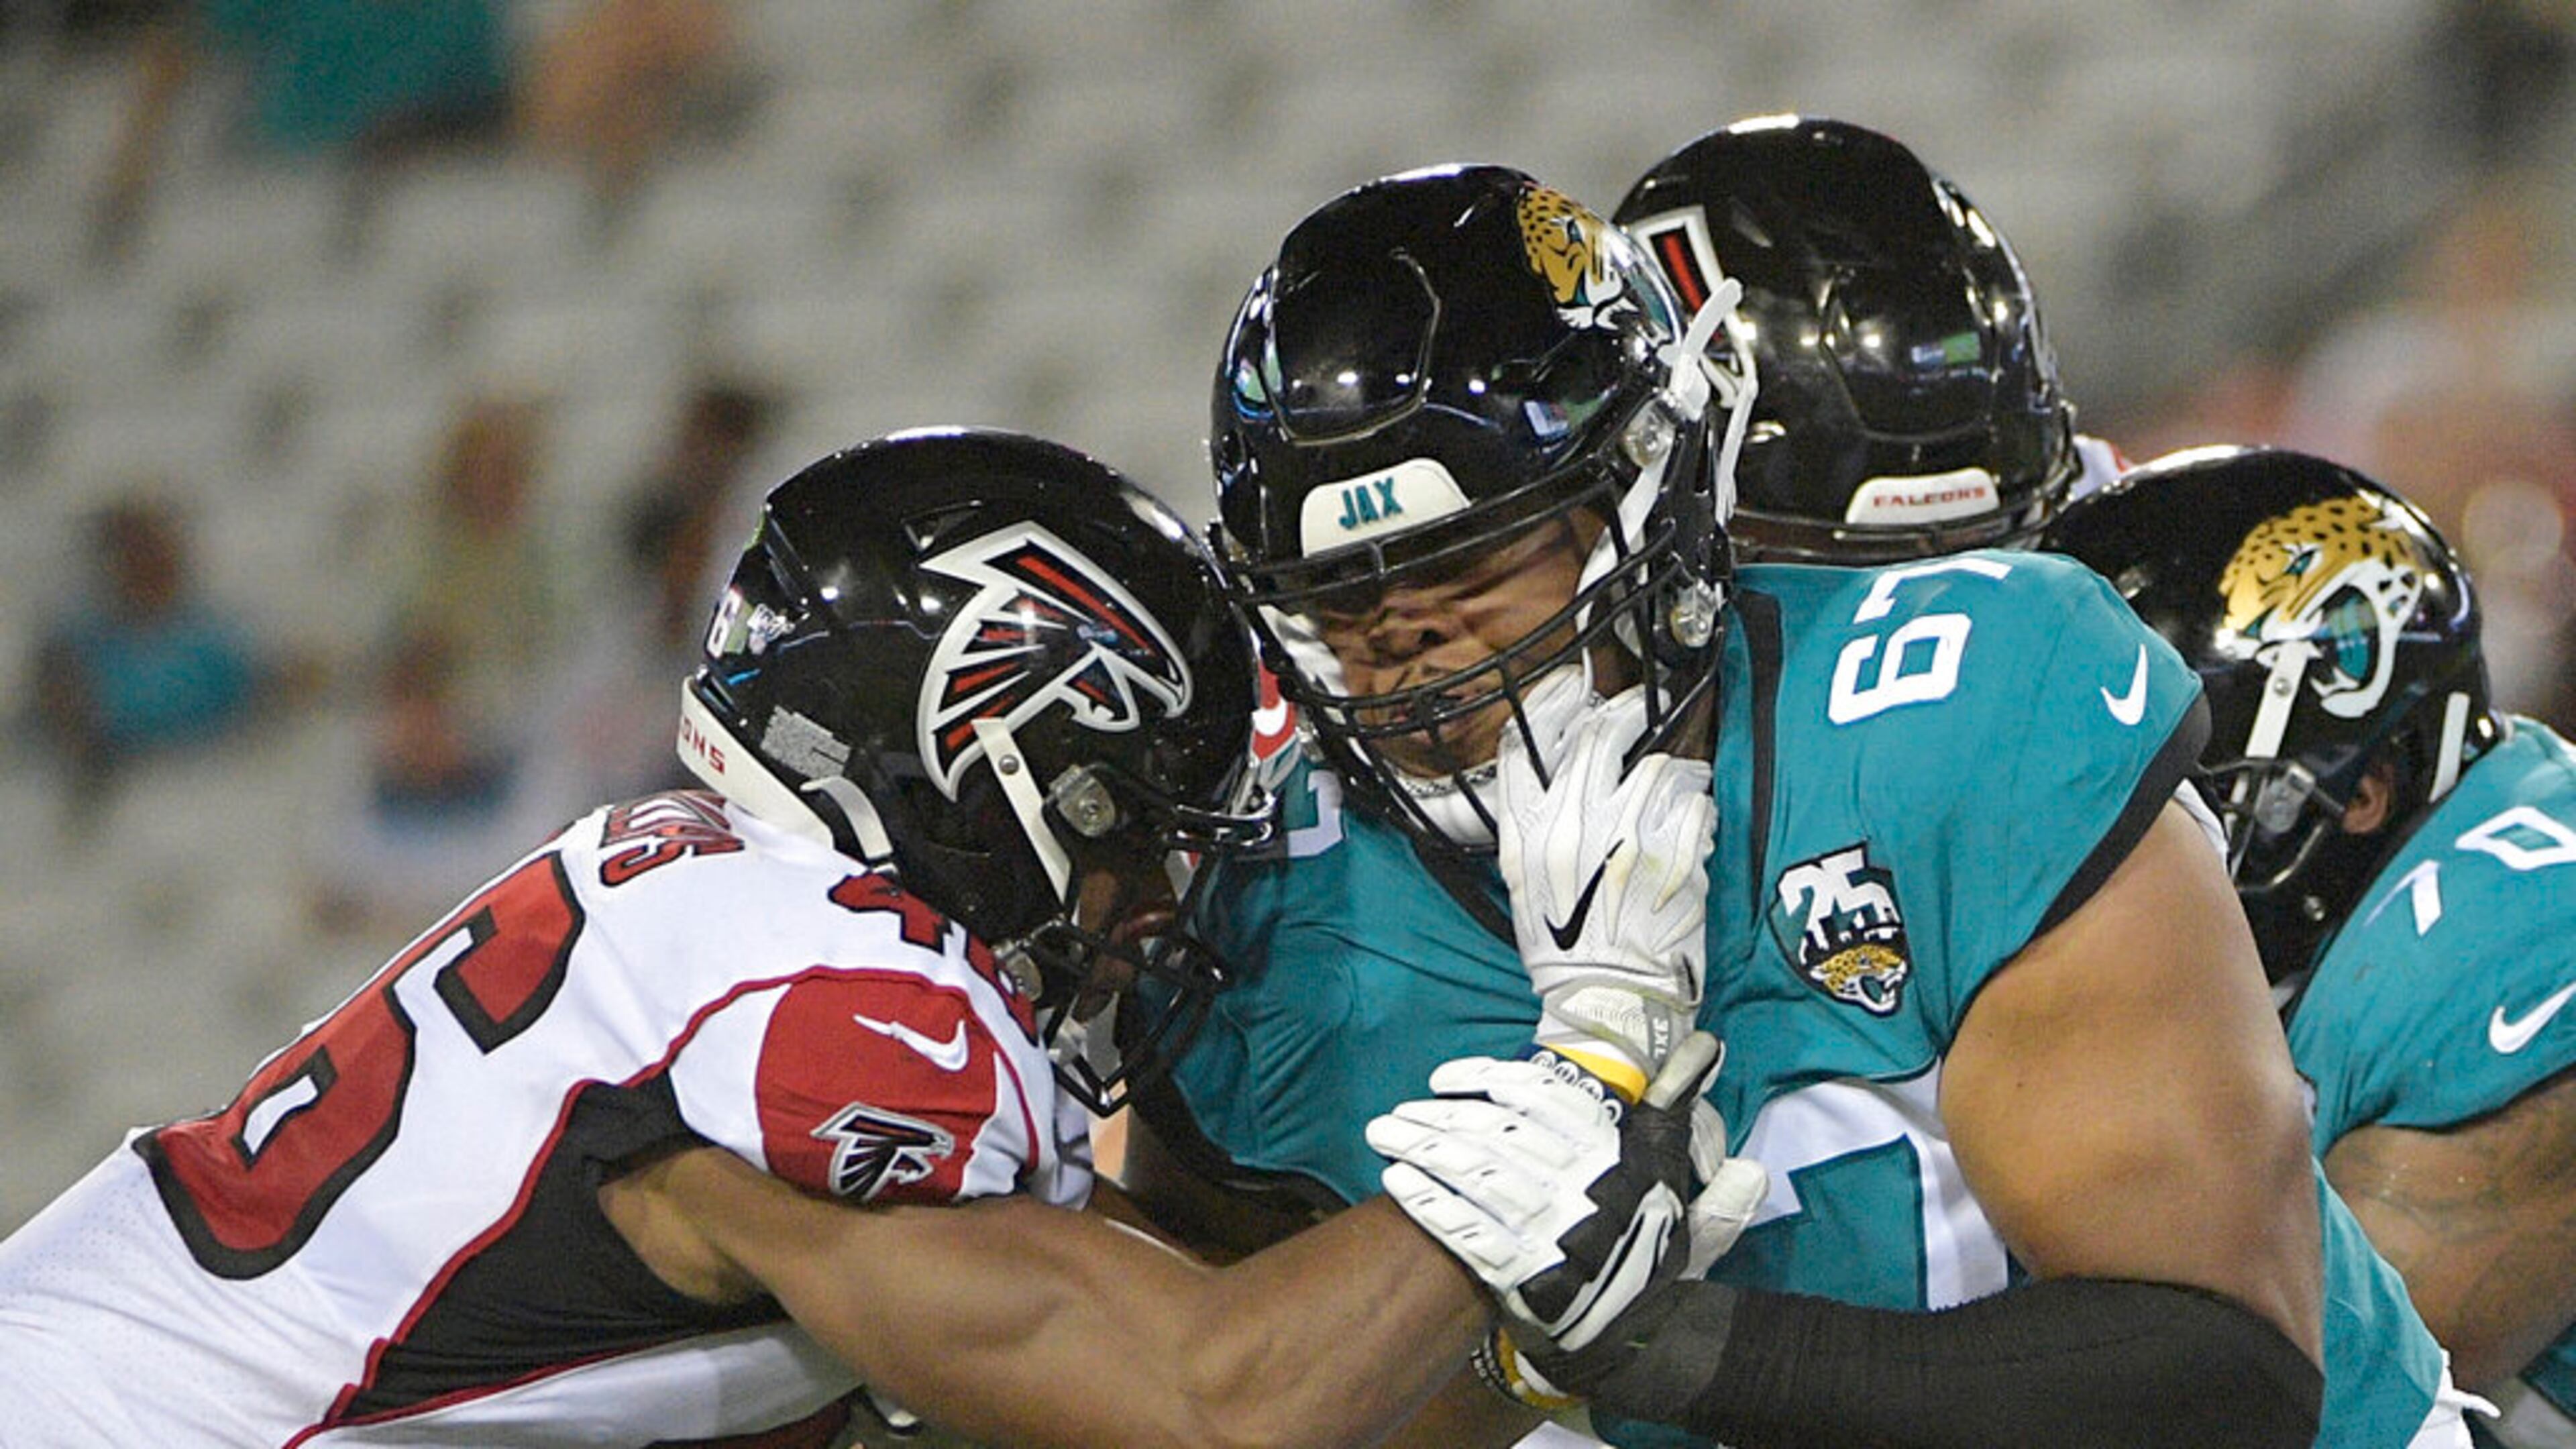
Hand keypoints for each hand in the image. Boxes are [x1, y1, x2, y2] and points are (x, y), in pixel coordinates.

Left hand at [1367, 1033, 1765, 1395]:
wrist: (1635, 1330)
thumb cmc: (1640, 1236)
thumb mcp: (1666, 1169)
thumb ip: (1673, 1107)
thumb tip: (1702, 1046)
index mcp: (1612, 1154)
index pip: (1543, 1098)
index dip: (1487, 1081)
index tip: (1443, 1079)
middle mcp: (1583, 1187)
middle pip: (1498, 1135)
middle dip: (1438, 1119)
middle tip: (1395, 1114)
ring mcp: (1553, 1232)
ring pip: (1478, 1177)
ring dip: (1423, 1152)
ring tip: (1385, 1136)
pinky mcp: (1527, 1276)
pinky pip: (1470, 1231)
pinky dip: (1431, 1205)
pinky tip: (1399, 1184)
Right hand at [1498, 682, 1714, 1097]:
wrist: (1608, 1003)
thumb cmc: (1566, 949)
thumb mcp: (1524, 884)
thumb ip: (1535, 825)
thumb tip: (1562, 770)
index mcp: (1526, 836)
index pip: (1523, 746)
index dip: (1553, 704)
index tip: (1576, 689)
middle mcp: (1572, 829)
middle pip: (1599, 738)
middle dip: (1626, 715)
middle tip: (1641, 713)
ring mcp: (1627, 840)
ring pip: (1660, 766)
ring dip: (1677, 770)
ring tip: (1680, 786)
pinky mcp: (1676, 859)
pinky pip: (1698, 804)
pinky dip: (1702, 808)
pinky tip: (1698, 824)